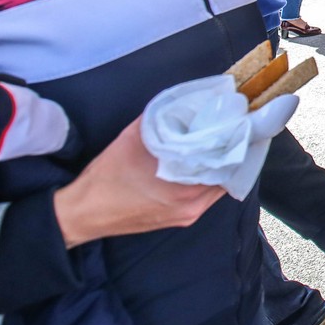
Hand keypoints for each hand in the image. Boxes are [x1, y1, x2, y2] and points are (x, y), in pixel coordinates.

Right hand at [54, 118, 225, 248]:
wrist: (84, 212)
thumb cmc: (107, 176)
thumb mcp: (135, 138)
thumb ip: (164, 121)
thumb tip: (187, 104)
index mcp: (184, 186)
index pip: (227, 161)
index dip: (236, 141)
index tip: (240, 124)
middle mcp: (191, 204)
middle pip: (227, 175)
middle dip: (231, 152)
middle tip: (233, 131)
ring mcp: (187, 215)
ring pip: (219, 187)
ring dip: (221, 167)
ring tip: (220, 145)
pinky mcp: (180, 220)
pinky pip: (206, 197)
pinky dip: (210, 180)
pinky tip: (203, 165)